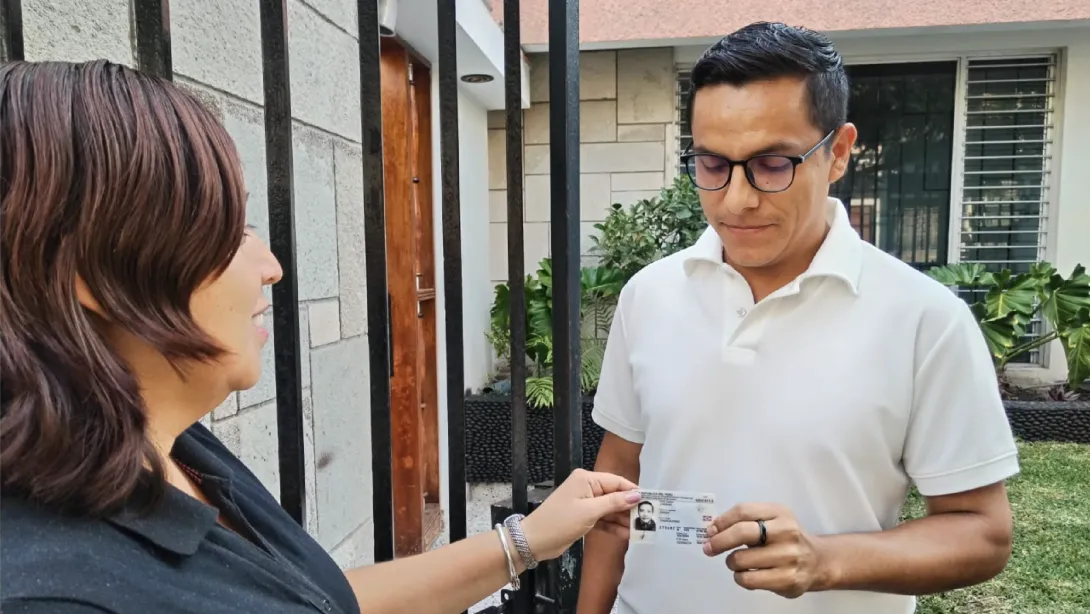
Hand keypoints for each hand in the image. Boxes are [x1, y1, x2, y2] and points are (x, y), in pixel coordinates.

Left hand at [520, 468, 640, 560]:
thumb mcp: (589, 511)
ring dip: (623, 519)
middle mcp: (587, 488)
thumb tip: (636, 495)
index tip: (652, 502)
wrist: (534, 541)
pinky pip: (603, 519)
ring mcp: (585, 503)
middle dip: (629, 508)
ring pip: (610, 509)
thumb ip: (614, 503)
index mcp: (586, 479)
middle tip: (648, 520)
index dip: (633, 492)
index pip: (616, 482)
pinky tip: (626, 534)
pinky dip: (612, 526)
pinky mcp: (583, 517)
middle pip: (615, 495)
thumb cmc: (560, 522)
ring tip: (640, 530)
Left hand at [703, 503, 833, 598]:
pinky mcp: (788, 579)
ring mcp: (789, 556)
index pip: (743, 511)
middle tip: (708, 548)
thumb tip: (712, 530)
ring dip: (731, 562)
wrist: (818, 561)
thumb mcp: (772, 520)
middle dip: (719, 541)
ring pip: (741, 559)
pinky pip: (748, 579)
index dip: (721, 521)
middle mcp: (787, 532)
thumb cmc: (786, 539)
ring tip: (737, 562)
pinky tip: (746, 574)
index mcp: (780, 512)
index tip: (709, 531)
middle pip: (742, 533)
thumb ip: (745, 521)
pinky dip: (740, 577)